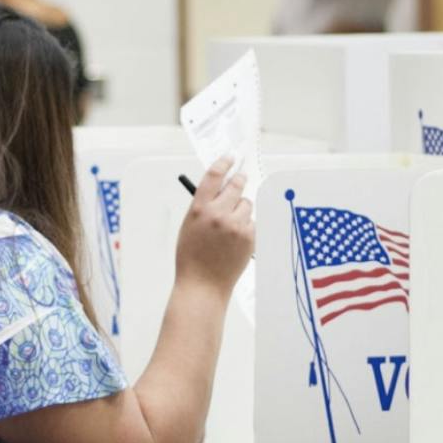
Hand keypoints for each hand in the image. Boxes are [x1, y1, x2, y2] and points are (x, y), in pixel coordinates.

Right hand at [174, 158, 252, 296]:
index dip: (223, 163)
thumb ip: (203, 206)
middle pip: (236, 185)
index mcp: (199, 209)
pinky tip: (236, 240)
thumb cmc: (192, 257)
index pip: (213, 176)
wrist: (203, 285)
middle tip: (240, 179)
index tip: (230, 157)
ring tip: (230, 227)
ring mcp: (235, 226)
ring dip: (241, 209)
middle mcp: (218, 214)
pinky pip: (252, 222)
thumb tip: (219, 188)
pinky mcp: (249, 237)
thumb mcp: (190, 226)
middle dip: (238, 181)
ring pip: (246, 204)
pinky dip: (247, 227)